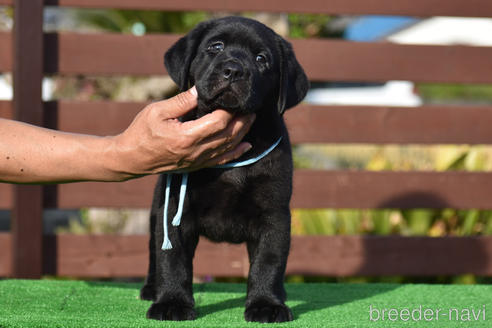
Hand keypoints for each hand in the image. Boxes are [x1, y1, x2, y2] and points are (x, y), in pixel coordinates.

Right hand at [111, 86, 254, 177]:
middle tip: (251, 107)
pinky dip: (236, 153)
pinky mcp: (196, 165)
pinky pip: (221, 160)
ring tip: (250, 119)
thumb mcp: (157, 111)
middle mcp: (196, 151)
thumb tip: (201, 89)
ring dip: (242, 133)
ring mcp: (198, 160)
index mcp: (187, 136)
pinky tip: (246, 145)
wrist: (132, 159)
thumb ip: (182, 101)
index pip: (219, 121)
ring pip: (228, 147)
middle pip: (228, 135)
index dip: (230, 110)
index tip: (234, 98)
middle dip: (242, 120)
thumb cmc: (141, 132)